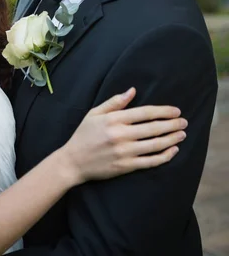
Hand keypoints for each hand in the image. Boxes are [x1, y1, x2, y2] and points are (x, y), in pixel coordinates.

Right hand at [62, 88, 186, 183]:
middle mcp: (121, 135)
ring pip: (155, 145)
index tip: (176, 110)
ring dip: (171, 139)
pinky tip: (173, 151)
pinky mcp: (126, 166)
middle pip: (153, 128)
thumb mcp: (95, 113)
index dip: (163, 111)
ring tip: (182, 134)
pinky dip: (164, 157)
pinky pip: (150, 161)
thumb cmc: (84, 134)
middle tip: (184, 122)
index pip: (145, 113)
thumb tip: (132, 90)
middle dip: (172, 124)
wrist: (73, 161)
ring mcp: (124, 152)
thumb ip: (114, 102)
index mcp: (114, 119)